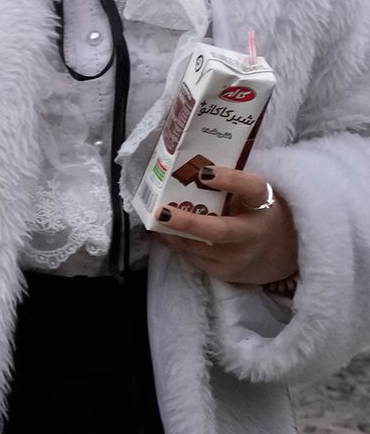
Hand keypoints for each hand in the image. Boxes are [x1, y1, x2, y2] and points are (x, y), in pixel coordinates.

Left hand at [152, 165, 300, 288]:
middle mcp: (254, 234)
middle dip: (188, 222)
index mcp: (264, 204)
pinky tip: (162, 231)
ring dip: (172, 232)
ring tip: (154, 217)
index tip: (204, 172)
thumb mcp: (254, 195)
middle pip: (220, 231)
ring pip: (198, 247)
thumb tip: (193, 161)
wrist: (281, 254)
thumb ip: (231, 182)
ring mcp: (239, 257)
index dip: (230, 180)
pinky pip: (193, 257)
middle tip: (161, 211)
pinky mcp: (225, 272)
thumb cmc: (257, 213)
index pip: (252, 189)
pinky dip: (175, 243)